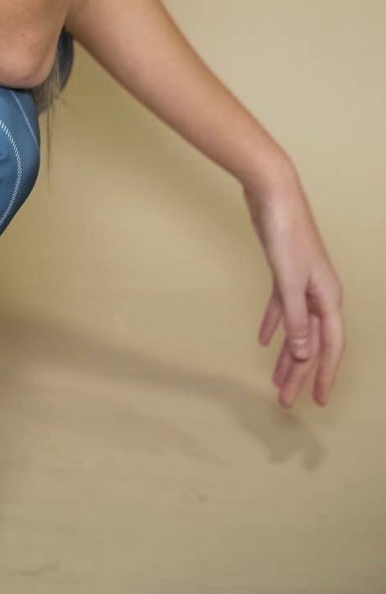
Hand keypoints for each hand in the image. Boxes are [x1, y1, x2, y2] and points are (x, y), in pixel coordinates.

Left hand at [242, 171, 344, 407]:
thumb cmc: (286, 233)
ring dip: (287, 354)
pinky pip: (282, 307)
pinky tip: (263, 340)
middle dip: (300, 373)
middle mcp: (320, 293)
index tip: (318, 400)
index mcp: (328, 297)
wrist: (272, 193)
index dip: (325, 375)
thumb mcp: (289, 281)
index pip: (330, 347)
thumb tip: (304, 354)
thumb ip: (296, 319)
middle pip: (312, 342)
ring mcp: (303, 282)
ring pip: (297, 327)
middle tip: (286, 399)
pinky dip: (274, 323)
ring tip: (275, 378)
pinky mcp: (284, 272)